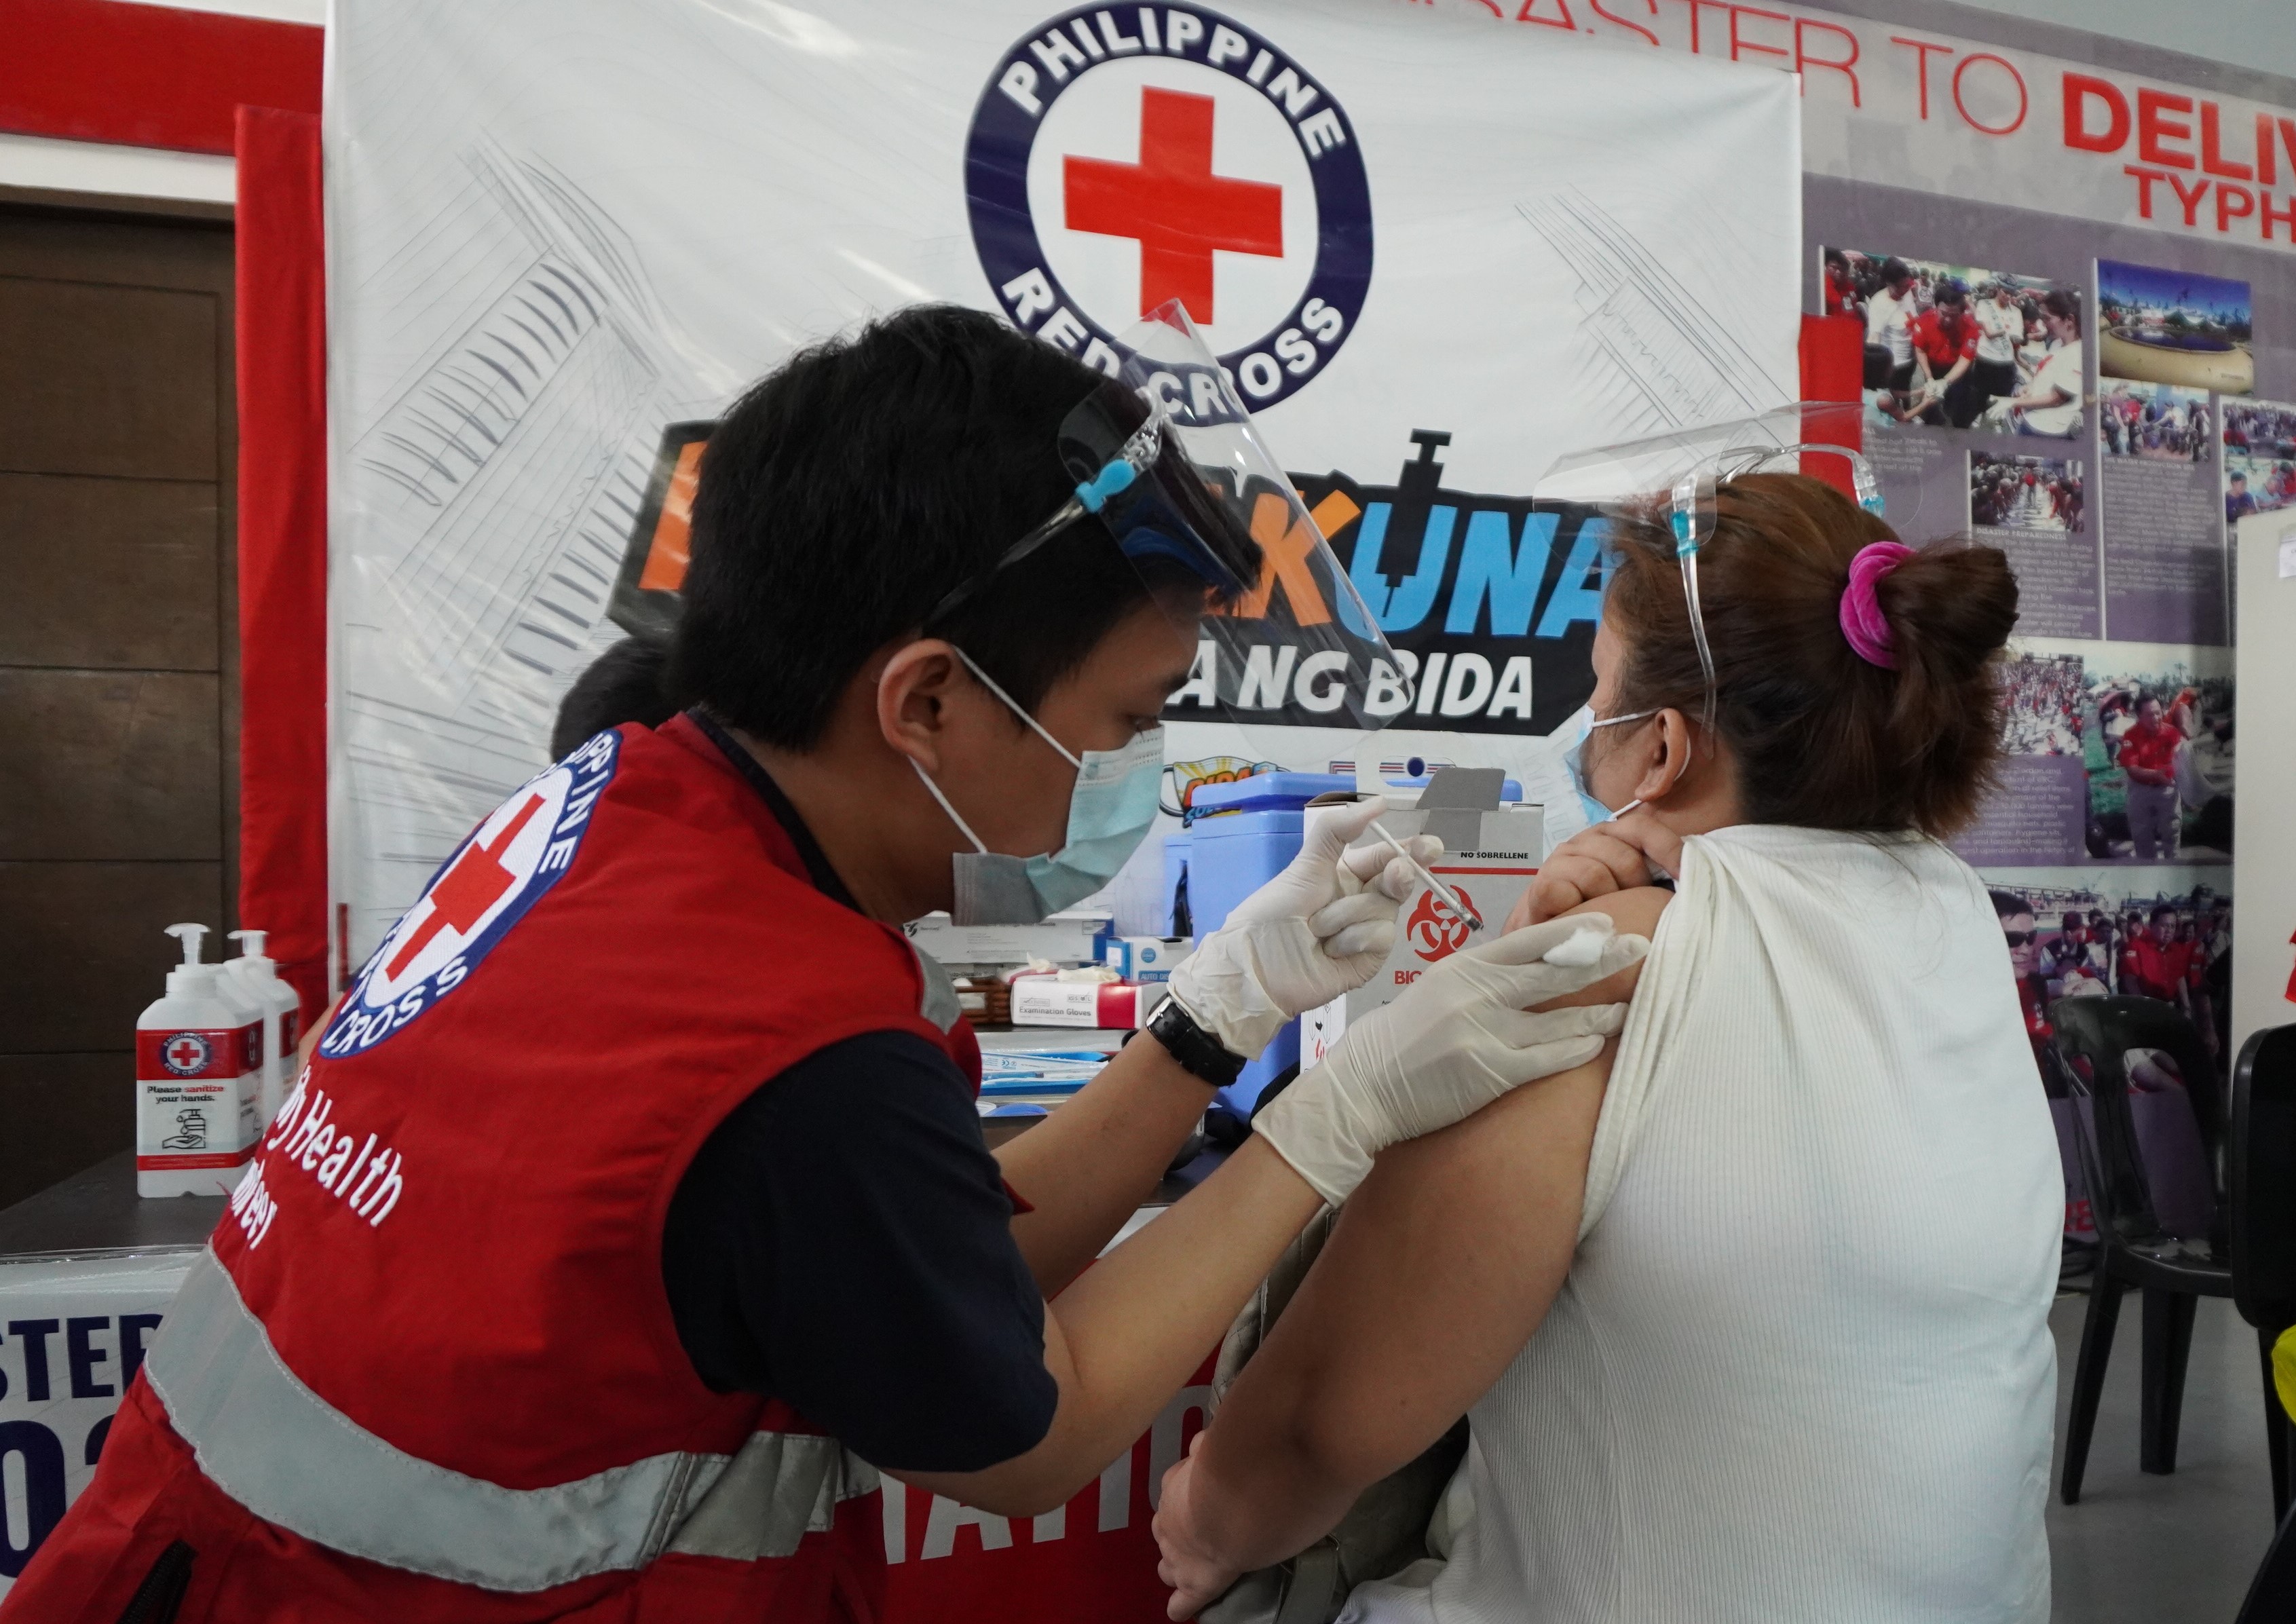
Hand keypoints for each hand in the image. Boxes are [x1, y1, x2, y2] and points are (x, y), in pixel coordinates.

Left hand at [1155, 1435, 1240, 1620]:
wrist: (1232, 1500)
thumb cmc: (1230, 1464)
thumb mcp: (1216, 1443)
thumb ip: (1208, 1444)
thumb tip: (1202, 1441)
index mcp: (1176, 1484)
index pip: (1175, 1488)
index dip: (1187, 1492)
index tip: (1201, 1490)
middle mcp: (1170, 1519)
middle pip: (1165, 1528)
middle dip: (1176, 1530)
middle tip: (1196, 1529)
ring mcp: (1179, 1554)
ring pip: (1168, 1564)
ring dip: (1176, 1565)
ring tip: (1186, 1569)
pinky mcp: (1196, 1582)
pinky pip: (1183, 1601)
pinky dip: (1181, 1605)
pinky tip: (1178, 1610)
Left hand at [1166, 796, 1440, 1060]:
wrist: (1259, 966)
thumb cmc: (1274, 913)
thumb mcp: (1305, 865)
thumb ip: (1338, 830)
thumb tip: (1380, 802)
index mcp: (1347, 873)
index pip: (1386, 855)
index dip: (1410, 848)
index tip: (1429, 846)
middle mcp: (1363, 899)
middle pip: (1399, 880)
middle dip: (1401, 875)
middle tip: (1398, 873)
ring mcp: (1369, 930)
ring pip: (1386, 908)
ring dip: (1347, 915)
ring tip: (1317, 929)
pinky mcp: (1372, 958)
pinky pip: (1381, 936)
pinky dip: (1352, 940)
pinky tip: (1330, 950)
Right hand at [1254, 915, 1648, 1205]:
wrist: (1362, 1088)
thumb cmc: (1397, 1040)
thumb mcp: (1434, 990)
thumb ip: (1479, 978)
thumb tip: (1528, 970)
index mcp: (1462, 967)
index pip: (1528, 941)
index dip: (1571, 932)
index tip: (1605, 923)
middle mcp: (1476, 993)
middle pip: (1554, 972)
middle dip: (1603, 958)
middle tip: (1640, 947)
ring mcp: (1485, 1032)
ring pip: (1560, 1019)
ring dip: (1600, 1013)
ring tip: (1629, 1008)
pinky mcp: (1490, 1072)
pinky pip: (1547, 1060)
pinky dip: (1576, 1050)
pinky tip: (1596, 1044)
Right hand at [1509, 810, 1683, 929]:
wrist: (1551, 939)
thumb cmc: (1601, 912)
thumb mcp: (1635, 889)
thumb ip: (1658, 873)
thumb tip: (1694, 872)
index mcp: (1612, 836)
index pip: (1643, 828)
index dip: (1668, 849)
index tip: (1685, 877)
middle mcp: (1585, 841)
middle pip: (1624, 855)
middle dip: (1634, 886)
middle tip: (1630, 906)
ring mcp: (1560, 861)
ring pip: (1596, 873)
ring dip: (1606, 902)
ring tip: (1605, 917)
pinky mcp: (1542, 885)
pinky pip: (1566, 890)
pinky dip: (1578, 908)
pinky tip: (1580, 918)